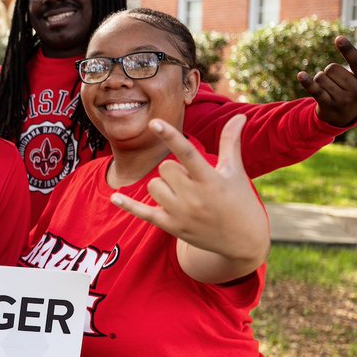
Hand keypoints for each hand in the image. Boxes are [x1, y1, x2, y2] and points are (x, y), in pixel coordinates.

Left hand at [110, 116, 266, 264]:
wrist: (242, 241)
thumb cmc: (239, 200)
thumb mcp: (235, 172)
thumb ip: (230, 142)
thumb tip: (240, 116)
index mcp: (210, 179)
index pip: (187, 153)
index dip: (170, 136)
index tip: (154, 122)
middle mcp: (194, 197)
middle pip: (164, 168)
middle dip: (174, 170)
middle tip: (192, 181)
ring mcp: (181, 214)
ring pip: (153, 186)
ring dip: (163, 185)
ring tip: (183, 195)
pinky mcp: (171, 226)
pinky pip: (143, 212)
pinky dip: (128, 206)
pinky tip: (114, 197)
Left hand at [299, 36, 356, 126]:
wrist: (343, 116)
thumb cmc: (356, 88)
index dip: (348, 50)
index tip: (338, 38)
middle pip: (332, 68)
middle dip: (329, 73)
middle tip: (337, 84)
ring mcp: (343, 100)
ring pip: (320, 77)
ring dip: (319, 81)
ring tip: (329, 90)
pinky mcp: (328, 105)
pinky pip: (315, 90)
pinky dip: (307, 82)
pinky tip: (300, 75)